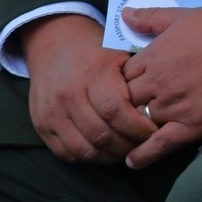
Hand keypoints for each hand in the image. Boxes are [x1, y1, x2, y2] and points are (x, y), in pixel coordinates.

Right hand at [18, 13, 155, 164]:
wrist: (54, 44)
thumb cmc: (96, 50)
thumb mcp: (120, 53)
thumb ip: (137, 78)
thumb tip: (160, 106)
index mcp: (92, 74)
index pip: (116, 111)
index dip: (138, 127)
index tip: (154, 132)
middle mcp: (68, 94)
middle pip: (101, 134)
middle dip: (127, 145)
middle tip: (143, 146)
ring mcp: (51, 112)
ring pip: (84, 149)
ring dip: (109, 156)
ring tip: (126, 150)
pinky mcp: (41, 125)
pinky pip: (66, 152)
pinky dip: (89, 156)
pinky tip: (104, 150)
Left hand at [119, 6, 201, 168]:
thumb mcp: (185, 16)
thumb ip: (151, 18)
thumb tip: (123, 14)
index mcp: (154, 56)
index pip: (121, 77)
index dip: (123, 82)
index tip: (132, 85)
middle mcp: (159, 83)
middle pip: (126, 101)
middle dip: (127, 104)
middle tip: (132, 108)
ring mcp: (175, 106)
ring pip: (140, 123)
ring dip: (135, 126)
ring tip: (130, 133)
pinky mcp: (193, 126)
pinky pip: (160, 145)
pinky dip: (143, 155)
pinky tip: (132, 161)